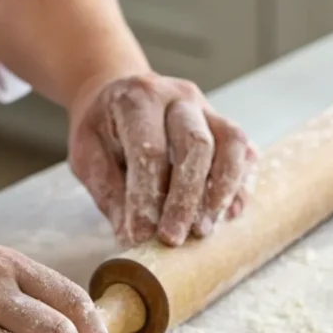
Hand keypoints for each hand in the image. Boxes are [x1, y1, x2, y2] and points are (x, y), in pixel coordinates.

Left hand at [67, 73, 258, 247]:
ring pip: (231, 143)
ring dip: (221, 191)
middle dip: (186, 199)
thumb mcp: (88, 154)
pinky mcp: (224, 125)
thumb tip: (131, 237)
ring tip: (204, 230)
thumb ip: (109, 191)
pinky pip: (243, 152)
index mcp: (138, 99)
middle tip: (173, 238)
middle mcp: (178, 98)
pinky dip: (239, 185)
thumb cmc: (102, 128)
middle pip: (196, 145)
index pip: (149, 150)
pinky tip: (227, 214)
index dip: (146, 197)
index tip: (139, 235)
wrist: (118, 93)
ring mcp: (207, 109)